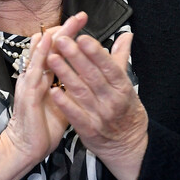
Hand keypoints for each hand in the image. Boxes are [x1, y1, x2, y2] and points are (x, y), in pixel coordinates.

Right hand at [0, 14, 87, 179]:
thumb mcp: (62, 101)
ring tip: (67, 23)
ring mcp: (29, 83)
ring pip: (40, 54)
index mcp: (43, 77)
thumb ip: (71, 85)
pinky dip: (41, 54)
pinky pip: (34, 70)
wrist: (26, 147)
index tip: (84, 24)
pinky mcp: (28, 94)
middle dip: (64, 30)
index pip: (56, 51)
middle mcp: (34, 75)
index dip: (69, 37)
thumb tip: (87, 73)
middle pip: (48, 47)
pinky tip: (48, 43)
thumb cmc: (43, 125)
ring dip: (54, 37)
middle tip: (79, 16)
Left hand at [46, 13, 147, 179]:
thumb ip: (122, 58)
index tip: (82, 38)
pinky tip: (53, 90)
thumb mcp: (127, 84)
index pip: (109, 66)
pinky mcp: (89, 129)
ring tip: (51, 58)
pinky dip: (65, 103)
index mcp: (122, 87)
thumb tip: (126, 35)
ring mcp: (100, 115)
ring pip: (81, 92)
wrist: (128, 145)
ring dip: (65, 74)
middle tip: (61, 41)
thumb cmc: (126, 110)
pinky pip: (75, 115)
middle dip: (76, 57)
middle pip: (92, 76)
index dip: (95, 53)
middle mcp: (112, 100)